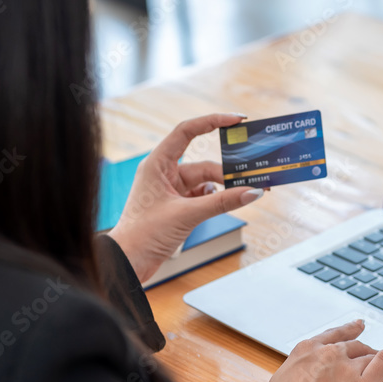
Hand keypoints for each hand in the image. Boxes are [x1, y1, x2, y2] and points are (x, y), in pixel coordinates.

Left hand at [109, 113, 264, 282]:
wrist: (129, 261)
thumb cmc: (144, 234)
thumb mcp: (187, 215)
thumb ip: (222, 202)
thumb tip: (252, 192)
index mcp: (157, 164)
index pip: (187, 131)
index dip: (212, 121)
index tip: (236, 120)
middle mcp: (164, 173)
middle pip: (204, 165)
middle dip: (228, 173)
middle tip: (253, 176)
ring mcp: (171, 189)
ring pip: (206, 182)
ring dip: (225, 189)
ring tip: (247, 194)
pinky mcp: (177, 205)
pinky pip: (204, 196)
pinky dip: (217, 200)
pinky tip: (231, 204)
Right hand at [259, 321, 382, 381]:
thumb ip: (295, 378)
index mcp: (305, 352)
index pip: (332, 336)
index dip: (347, 331)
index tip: (356, 327)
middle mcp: (329, 354)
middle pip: (354, 347)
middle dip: (367, 349)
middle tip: (375, 350)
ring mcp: (348, 368)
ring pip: (372, 355)